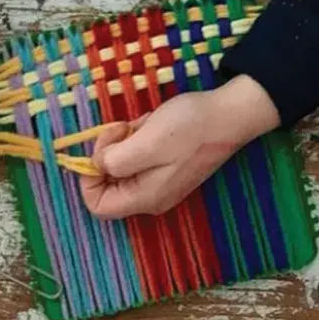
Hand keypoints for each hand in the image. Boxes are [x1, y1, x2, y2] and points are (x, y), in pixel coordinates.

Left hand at [80, 75, 279, 217]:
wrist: (229, 114)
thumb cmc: (189, 128)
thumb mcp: (145, 142)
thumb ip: (114, 160)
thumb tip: (97, 164)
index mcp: (144, 197)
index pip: (96, 205)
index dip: (89, 177)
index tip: (104, 148)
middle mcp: (150, 196)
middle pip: (108, 183)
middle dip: (109, 152)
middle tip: (124, 129)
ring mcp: (159, 182)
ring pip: (121, 165)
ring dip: (124, 141)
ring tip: (144, 125)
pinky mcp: (166, 166)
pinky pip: (138, 156)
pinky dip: (138, 138)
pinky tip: (153, 124)